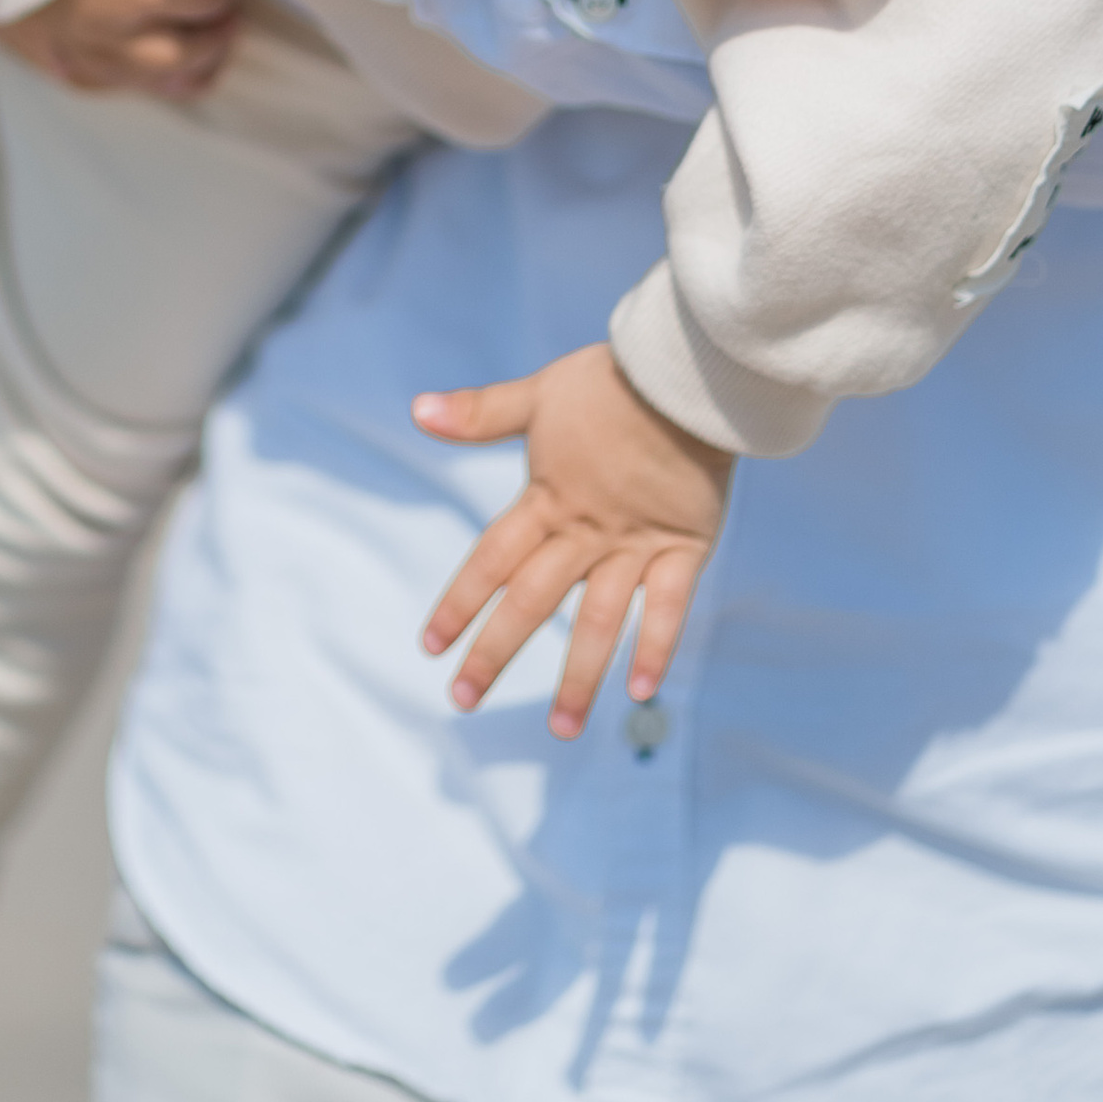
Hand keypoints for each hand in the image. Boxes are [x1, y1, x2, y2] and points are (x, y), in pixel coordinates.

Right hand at [0, 0, 265, 98]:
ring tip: (206, 32)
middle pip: (190, 49)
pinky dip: (140, 75)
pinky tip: (151, 55)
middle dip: (218, 24)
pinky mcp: (47, 57)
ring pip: (155, 78)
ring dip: (191, 60)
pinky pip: (108, 84)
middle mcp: (108, 32)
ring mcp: (75, 51)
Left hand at [414, 346, 732, 736]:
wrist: (685, 372)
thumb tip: (417, 410)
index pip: (491, 560)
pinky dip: (655, 646)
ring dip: (578, 674)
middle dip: (495, 651)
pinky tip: (641, 692)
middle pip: (532, 600)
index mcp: (545, 499)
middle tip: (463, 701)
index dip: (460, 601)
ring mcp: (634, 544)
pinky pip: (668, 605)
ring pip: (598, 619)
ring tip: (561, 729)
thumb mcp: (539, 395)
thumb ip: (481, 414)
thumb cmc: (608, 384)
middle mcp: (584, 531)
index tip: (430, 646)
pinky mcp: (683, 546)